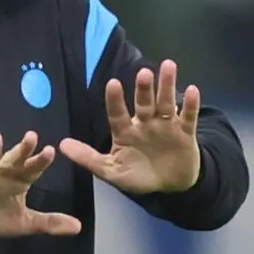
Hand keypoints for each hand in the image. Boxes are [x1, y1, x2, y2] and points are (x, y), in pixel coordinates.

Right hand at [0, 131, 81, 240]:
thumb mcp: (25, 222)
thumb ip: (49, 222)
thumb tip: (78, 226)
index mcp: (17, 181)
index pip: (31, 169)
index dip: (40, 161)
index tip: (51, 150)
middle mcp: (1, 175)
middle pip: (13, 160)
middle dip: (22, 149)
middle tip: (32, 136)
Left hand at [59, 60, 200, 193]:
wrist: (171, 186)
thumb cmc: (138, 176)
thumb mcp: (111, 171)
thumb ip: (88, 158)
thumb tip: (62, 145)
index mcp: (125, 131)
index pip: (118, 113)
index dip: (115, 100)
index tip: (112, 83)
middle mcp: (145, 123)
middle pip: (144, 103)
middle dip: (144, 88)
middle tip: (144, 72)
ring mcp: (165, 126)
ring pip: (166, 103)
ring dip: (167, 86)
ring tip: (168, 67)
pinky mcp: (185, 133)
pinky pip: (187, 117)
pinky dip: (189, 105)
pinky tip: (192, 90)